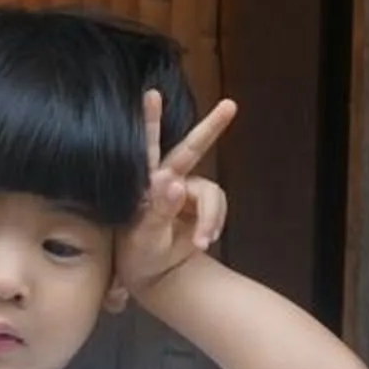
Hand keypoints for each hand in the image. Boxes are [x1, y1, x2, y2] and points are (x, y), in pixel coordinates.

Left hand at [113, 91, 238, 301]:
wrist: (155, 274)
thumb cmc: (138, 254)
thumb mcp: (145, 237)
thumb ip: (159, 210)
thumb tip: (175, 182)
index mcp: (146, 184)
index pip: (147, 148)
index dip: (150, 121)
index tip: (151, 95)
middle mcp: (168, 181)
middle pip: (192, 149)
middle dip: (212, 127)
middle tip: (230, 105)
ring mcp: (187, 193)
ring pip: (212, 191)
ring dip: (211, 217)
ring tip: (201, 241)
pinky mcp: (202, 206)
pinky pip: (218, 207)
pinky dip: (214, 224)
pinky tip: (203, 241)